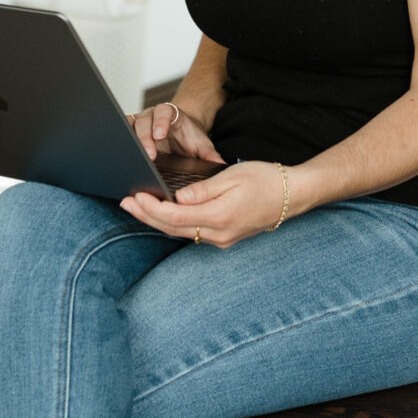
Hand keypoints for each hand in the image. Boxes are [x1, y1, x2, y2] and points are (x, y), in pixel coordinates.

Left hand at [121, 158, 289, 249]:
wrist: (293, 196)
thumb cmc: (265, 180)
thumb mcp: (232, 177)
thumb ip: (202, 190)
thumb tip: (177, 199)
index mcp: (220, 216)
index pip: (175, 217)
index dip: (151, 208)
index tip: (135, 196)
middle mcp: (219, 234)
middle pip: (173, 228)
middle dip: (146, 215)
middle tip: (124, 202)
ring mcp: (222, 239)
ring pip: (181, 232)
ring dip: (157, 220)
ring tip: (136, 207)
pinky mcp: (225, 237)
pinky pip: (193, 232)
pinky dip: (174, 223)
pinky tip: (163, 213)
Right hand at [128, 100, 223, 170]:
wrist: (181, 133)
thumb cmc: (190, 138)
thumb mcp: (202, 145)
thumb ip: (211, 155)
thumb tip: (223, 166)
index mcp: (171, 114)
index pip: (163, 113)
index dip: (160, 122)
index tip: (160, 135)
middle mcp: (152, 115)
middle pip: (144, 121)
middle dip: (145, 137)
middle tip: (149, 154)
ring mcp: (139, 123)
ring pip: (129, 126)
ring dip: (130, 141)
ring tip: (132, 157)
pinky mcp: (131, 132)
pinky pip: (121, 133)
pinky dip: (120, 142)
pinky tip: (121, 156)